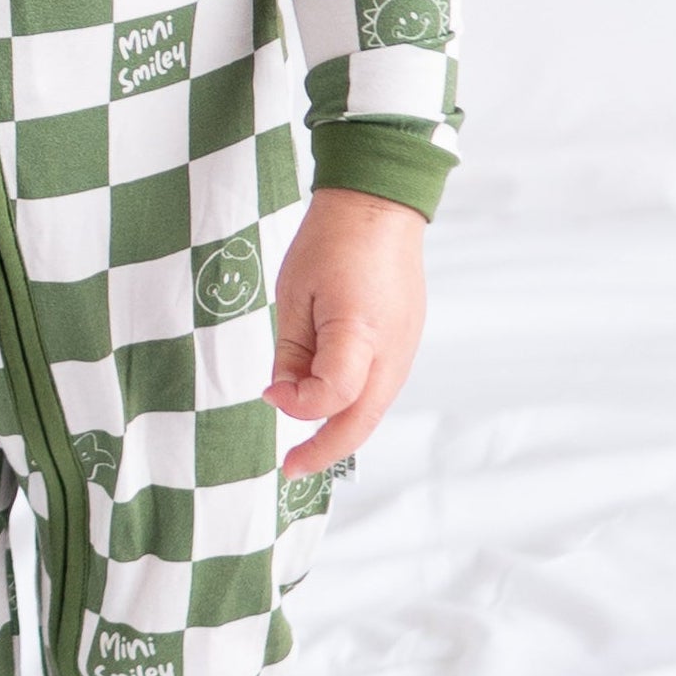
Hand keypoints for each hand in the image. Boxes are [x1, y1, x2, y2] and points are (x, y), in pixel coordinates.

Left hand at [265, 187, 427, 480]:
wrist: (378, 206)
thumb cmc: (331, 243)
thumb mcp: (294, 295)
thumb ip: (292, 354)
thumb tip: (284, 397)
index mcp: (360, 333)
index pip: (333, 397)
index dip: (297, 406)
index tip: (270, 393)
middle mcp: (392, 351)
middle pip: (361, 422)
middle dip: (324, 452)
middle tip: (291, 469)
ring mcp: (405, 350)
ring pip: (372, 409)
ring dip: (339, 430)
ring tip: (304, 444)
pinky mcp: (406, 344)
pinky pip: (379, 388)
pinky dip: (353, 405)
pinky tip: (327, 405)